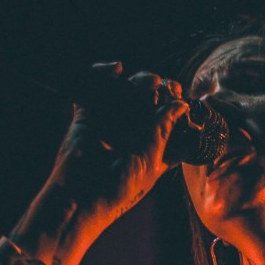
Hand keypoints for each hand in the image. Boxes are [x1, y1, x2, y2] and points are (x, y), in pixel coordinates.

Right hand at [45, 63, 188, 236]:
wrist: (81, 196)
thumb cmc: (120, 186)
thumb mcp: (150, 158)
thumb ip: (164, 128)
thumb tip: (182, 105)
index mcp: (153, 148)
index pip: (171, 121)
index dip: (178, 106)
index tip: (183, 98)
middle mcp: (133, 134)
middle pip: (151, 100)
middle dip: (161, 89)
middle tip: (166, 87)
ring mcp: (111, 123)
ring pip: (128, 90)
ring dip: (140, 81)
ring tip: (149, 83)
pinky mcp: (88, 114)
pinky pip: (95, 87)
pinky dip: (104, 73)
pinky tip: (116, 69)